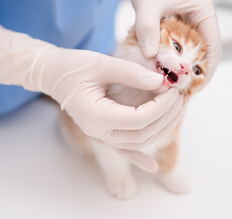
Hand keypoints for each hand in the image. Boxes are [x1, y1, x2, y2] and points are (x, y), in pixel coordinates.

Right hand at [0, 25, 182, 169]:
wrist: (54, 75)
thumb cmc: (74, 67)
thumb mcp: (102, 63)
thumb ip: (132, 73)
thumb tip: (161, 82)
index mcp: (95, 115)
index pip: (138, 119)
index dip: (160, 106)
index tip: (172, 89)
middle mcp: (97, 132)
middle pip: (141, 134)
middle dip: (165, 116)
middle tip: (178, 95)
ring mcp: (99, 136)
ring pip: (137, 143)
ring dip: (160, 129)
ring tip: (176, 110)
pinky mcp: (102, 133)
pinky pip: (123, 150)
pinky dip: (139, 159)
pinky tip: (153, 167)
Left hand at [127, 0, 221, 83]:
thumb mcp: (148, 5)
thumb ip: (148, 28)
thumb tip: (150, 55)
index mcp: (204, 14)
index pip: (214, 46)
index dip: (207, 69)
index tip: (196, 85)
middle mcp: (201, 23)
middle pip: (207, 55)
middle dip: (196, 74)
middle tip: (184, 92)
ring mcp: (192, 29)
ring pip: (195, 56)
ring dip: (186, 72)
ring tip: (176, 89)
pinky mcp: (180, 34)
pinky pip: (182, 53)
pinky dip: (176, 65)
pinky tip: (167, 76)